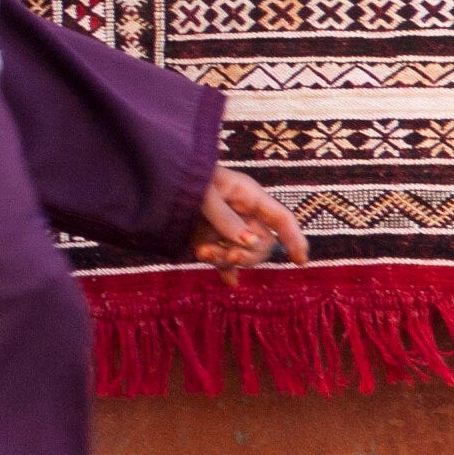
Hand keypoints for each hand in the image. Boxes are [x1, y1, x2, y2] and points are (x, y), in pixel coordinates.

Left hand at [191, 167, 307, 273]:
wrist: (152, 171)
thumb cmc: (182, 174)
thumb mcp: (203, 193)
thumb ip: (225, 218)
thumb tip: (248, 243)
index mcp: (248, 195)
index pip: (281, 219)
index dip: (294, 238)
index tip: (301, 261)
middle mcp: (242, 212)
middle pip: (261, 243)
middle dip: (247, 254)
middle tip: (227, 256)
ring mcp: (225, 225)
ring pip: (240, 253)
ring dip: (225, 259)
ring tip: (200, 253)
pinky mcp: (207, 235)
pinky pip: (222, 256)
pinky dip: (224, 268)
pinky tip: (229, 282)